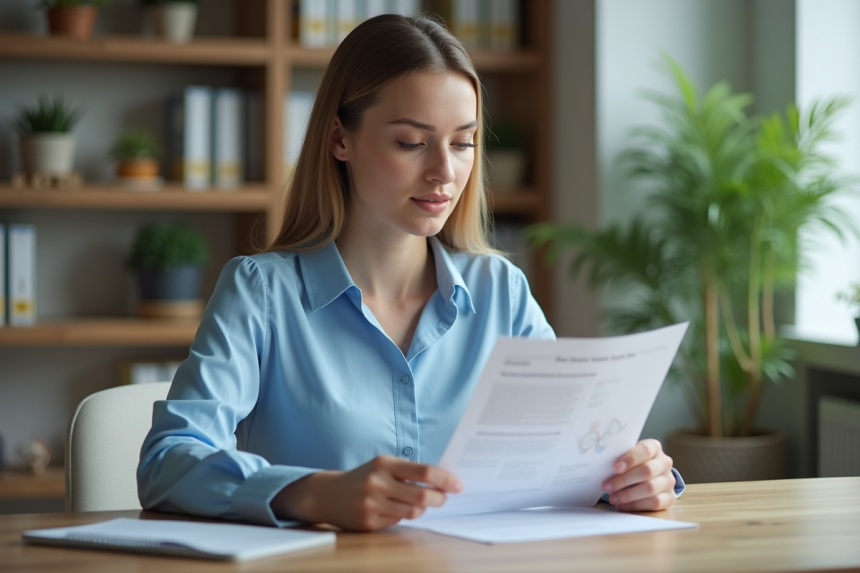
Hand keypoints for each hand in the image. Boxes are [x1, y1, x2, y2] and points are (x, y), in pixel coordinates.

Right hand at [271, 455, 462, 530]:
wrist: (328, 494)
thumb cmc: (363, 477)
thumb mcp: (383, 465)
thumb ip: (409, 471)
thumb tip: (442, 480)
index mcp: (384, 464)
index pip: (424, 472)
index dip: (445, 479)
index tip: (458, 485)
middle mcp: (377, 483)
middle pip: (422, 496)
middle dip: (440, 498)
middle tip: (444, 497)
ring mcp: (372, 504)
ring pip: (413, 512)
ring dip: (423, 509)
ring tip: (422, 504)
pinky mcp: (369, 522)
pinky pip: (398, 522)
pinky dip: (404, 516)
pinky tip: (398, 509)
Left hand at [602, 439, 675, 510]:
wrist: (647, 476)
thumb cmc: (631, 464)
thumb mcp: (627, 457)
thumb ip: (619, 458)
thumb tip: (601, 464)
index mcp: (654, 447)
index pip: (645, 450)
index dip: (631, 459)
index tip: (616, 467)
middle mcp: (665, 463)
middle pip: (647, 471)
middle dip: (624, 480)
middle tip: (607, 486)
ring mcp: (669, 481)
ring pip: (650, 488)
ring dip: (628, 495)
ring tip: (613, 498)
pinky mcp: (670, 497)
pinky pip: (655, 503)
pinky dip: (636, 505)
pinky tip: (623, 505)